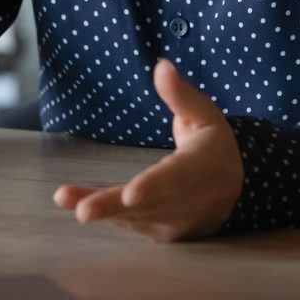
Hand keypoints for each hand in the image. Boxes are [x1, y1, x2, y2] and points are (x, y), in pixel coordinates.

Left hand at [53, 59, 242, 241]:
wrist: (236, 188)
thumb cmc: (213, 143)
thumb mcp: (204, 114)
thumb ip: (181, 94)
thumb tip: (162, 66)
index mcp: (199, 169)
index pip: (174, 180)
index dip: (152, 188)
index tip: (130, 196)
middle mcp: (188, 202)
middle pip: (147, 205)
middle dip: (112, 206)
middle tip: (82, 211)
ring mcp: (176, 221)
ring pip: (134, 218)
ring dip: (99, 210)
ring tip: (63, 198)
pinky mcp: (164, 233)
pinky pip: (132, 225)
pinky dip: (106, 216)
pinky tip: (76, 203)